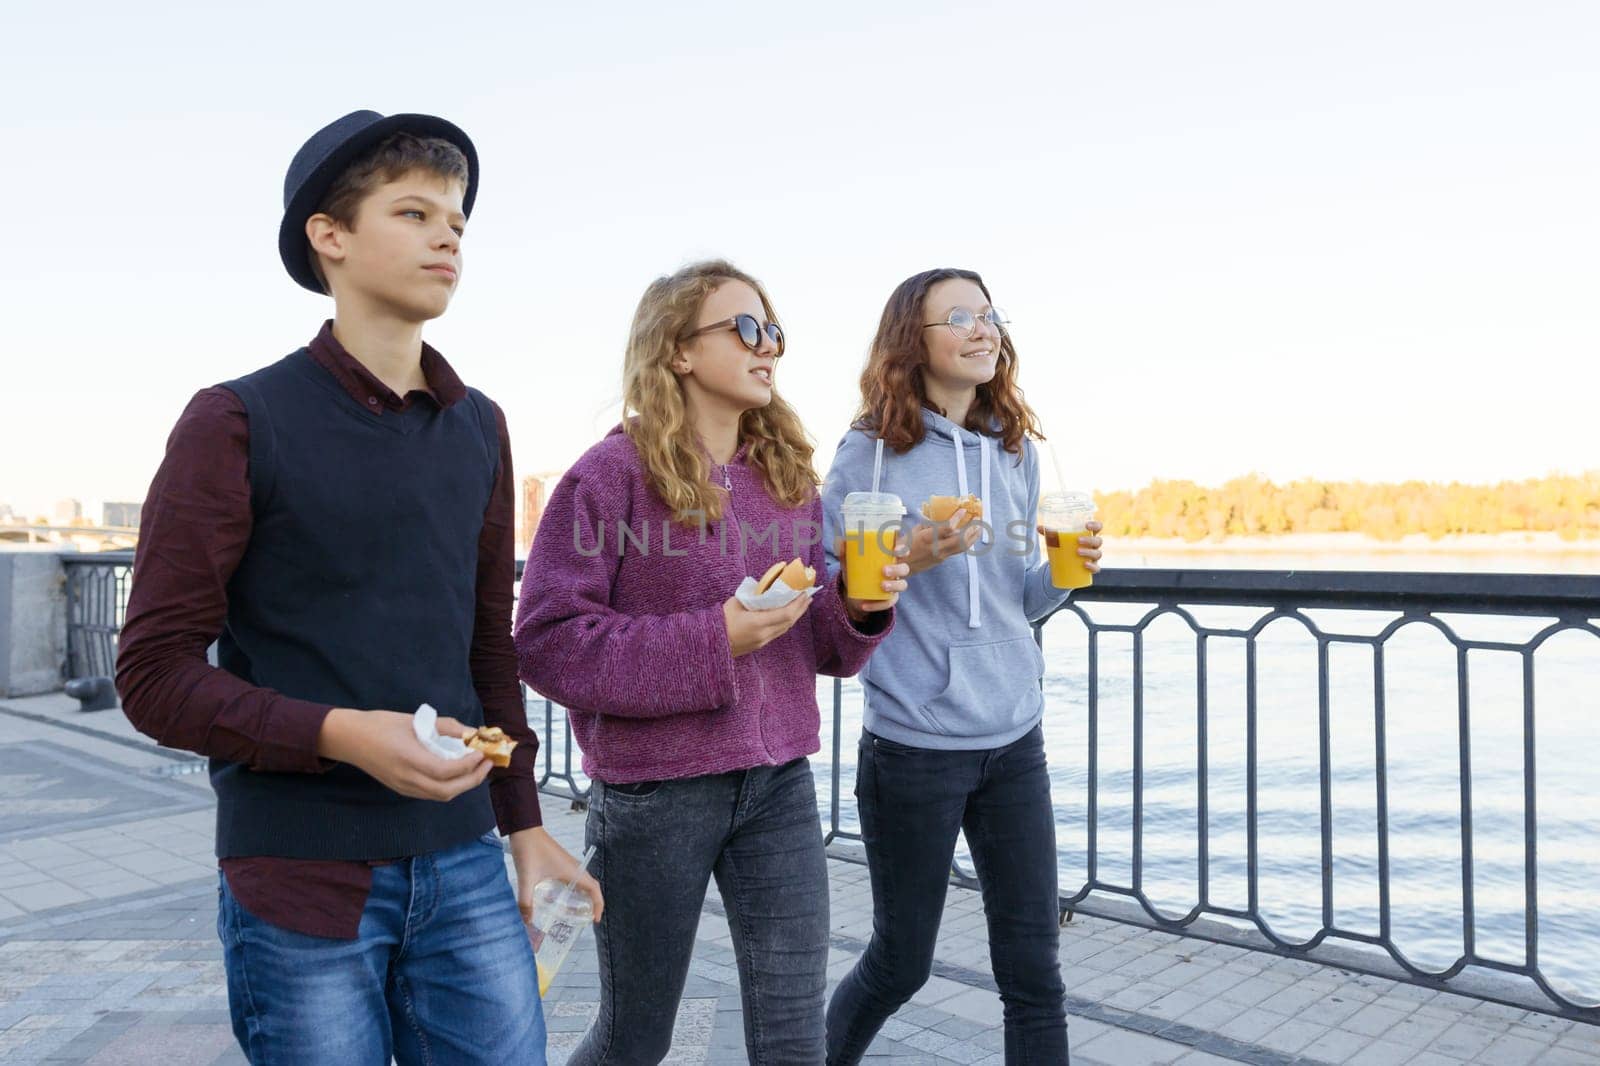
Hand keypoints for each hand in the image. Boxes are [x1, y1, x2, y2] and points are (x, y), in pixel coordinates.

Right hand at [316, 708, 489, 800]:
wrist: (349, 739)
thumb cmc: (380, 724)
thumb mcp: (414, 720)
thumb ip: (444, 727)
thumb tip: (472, 732)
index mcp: (408, 759)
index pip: (446, 771)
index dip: (469, 765)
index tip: (483, 752)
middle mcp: (406, 779)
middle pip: (447, 791)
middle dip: (472, 780)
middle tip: (487, 762)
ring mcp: (403, 787)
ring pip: (440, 796)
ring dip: (463, 785)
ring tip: (477, 767)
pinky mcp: (401, 789)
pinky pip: (430, 793)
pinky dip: (449, 786)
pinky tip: (457, 771)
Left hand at [510, 826, 604, 923]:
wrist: (524, 828)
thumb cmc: (529, 850)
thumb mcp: (527, 878)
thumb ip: (526, 902)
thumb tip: (527, 922)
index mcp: (572, 871)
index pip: (594, 889)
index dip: (598, 904)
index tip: (594, 919)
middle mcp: (573, 868)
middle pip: (590, 887)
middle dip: (590, 904)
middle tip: (583, 920)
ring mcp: (566, 864)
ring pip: (580, 883)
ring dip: (581, 897)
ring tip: (572, 913)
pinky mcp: (558, 862)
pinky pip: (570, 879)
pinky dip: (570, 890)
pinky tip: (556, 898)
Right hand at [723, 592, 810, 656]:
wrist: (711, 643)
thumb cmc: (720, 621)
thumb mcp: (736, 603)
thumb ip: (752, 597)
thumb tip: (765, 589)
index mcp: (758, 623)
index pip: (785, 614)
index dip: (797, 604)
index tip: (804, 594)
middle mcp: (764, 634)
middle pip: (789, 622)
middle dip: (800, 609)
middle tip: (808, 596)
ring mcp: (763, 641)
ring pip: (785, 628)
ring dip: (795, 616)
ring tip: (802, 604)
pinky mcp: (760, 644)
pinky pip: (778, 631)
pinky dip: (786, 621)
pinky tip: (788, 614)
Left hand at [834, 538, 908, 621]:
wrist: (852, 592)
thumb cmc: (855, 572)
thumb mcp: (849, 563)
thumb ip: (845, 552)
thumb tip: (841, 541)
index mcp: (888, 559)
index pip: (901, 552)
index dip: (903, 549)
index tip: (896, 548)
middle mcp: (895, 572)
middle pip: (904, 569)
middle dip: (897, 569)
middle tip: (884, 570)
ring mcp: (894, 586)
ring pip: (902, 585)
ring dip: (894, 585)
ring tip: (882, 586)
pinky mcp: (889, 599)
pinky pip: (888, 603)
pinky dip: (877, 605)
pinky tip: (864, 605)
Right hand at [901, 512, 982, 575]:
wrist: (900, 566)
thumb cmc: (904, 546)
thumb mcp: (914, 530)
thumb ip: (928, 524)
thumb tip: (939, 514)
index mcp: (926, 539)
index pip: (946, 529)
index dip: (956, 519)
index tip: (963, 510)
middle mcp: (936, 548)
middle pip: (960, 541)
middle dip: (971, 529)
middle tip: (977, 519)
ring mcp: (941, 556)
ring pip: (962, 547)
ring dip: (973, 536)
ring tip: (979, 527)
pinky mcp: (943, 560)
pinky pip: (958, 550)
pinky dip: (966, 542)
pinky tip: (970, 536)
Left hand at [1038, 519, 1103, 573]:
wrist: (1066, 565)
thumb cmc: (1065, 547)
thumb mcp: (1058, 540)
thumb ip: (1050, 533)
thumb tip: (1038, 527)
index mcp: (1089, 535)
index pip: (1098, 528)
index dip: (1096, 525)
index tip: (1086, 525)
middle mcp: (1094, 546)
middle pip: (1098, 541)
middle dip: (1090, 540)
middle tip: (1078, 540)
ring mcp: (1093, 557)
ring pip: (1098, 553)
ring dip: (1089, 552)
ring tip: (1078, 552)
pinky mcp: (1091, 568)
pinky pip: (1096, 568)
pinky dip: (1092, 566)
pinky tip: (1085, 565)